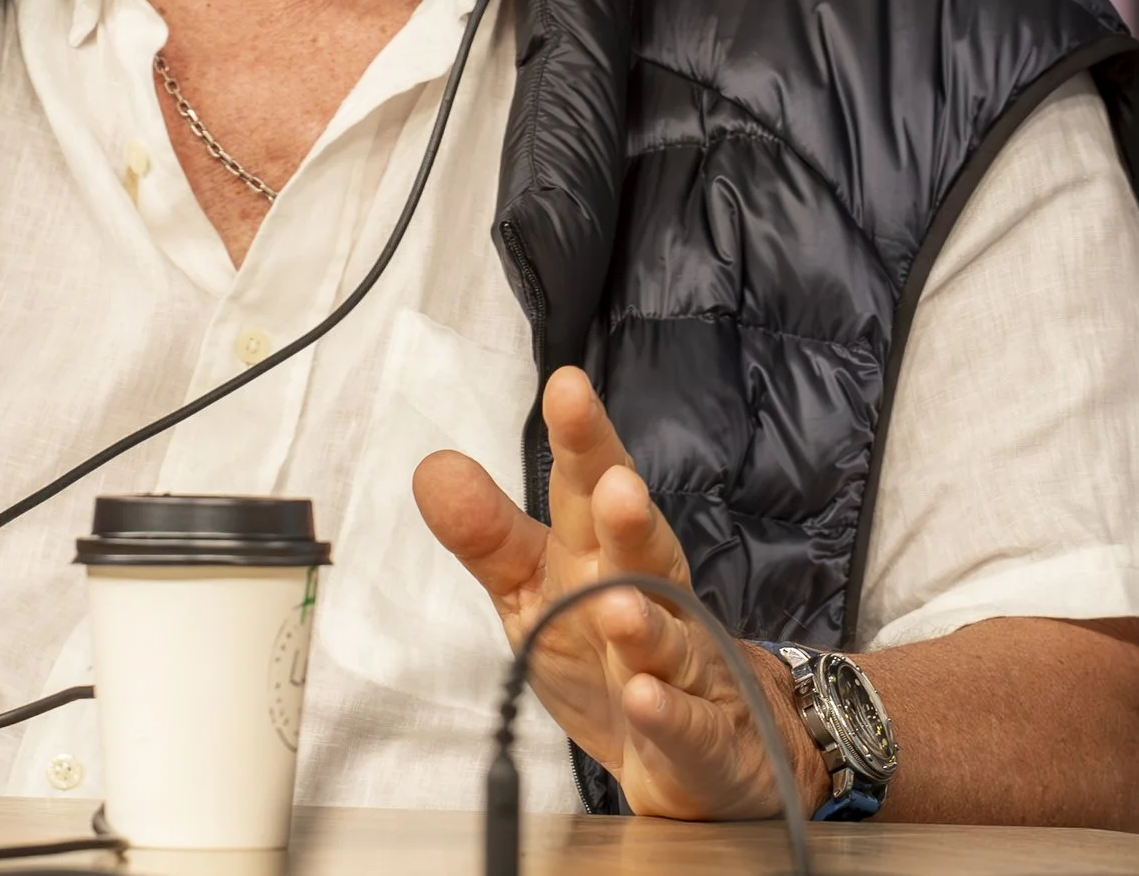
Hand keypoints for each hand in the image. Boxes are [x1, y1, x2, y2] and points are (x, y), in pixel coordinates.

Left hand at [413, 366, 824, 819]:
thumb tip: (433, 465)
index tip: (567, 387)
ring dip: (647, 623)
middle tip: (615, 485)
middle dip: (629, 518)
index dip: (583, 442)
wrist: (705, 751)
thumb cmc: (608, 655)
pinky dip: (668, 713)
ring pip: (669, 641)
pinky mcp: (702, 740)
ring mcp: (686, 669)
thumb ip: (489, 535)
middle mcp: (652, 598)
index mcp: (605, 554)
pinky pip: (687, 726)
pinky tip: (646, 697)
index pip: (591, 490)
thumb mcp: (536, 593)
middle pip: (643, 549)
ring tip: (617, 604)